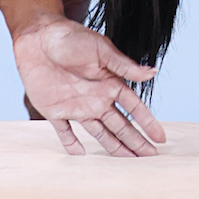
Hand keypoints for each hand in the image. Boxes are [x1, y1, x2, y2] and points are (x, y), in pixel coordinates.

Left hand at [13, 16, 166, 157]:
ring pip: (99, 133)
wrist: (38, 37)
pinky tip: (81, 155)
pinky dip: (71, 144)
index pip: (133, 107)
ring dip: (114, 147)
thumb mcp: (101, 50)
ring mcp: (76, 106)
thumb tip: (153, 72)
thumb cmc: (71, 37)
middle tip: (150, 157)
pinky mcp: (55, 110)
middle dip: (136, 141)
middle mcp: (96, 98)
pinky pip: (65, 132)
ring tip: (128, 162)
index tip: (160, 138)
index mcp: (109, 83)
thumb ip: (124, 66)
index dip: (147, 122)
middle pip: (120, 125)